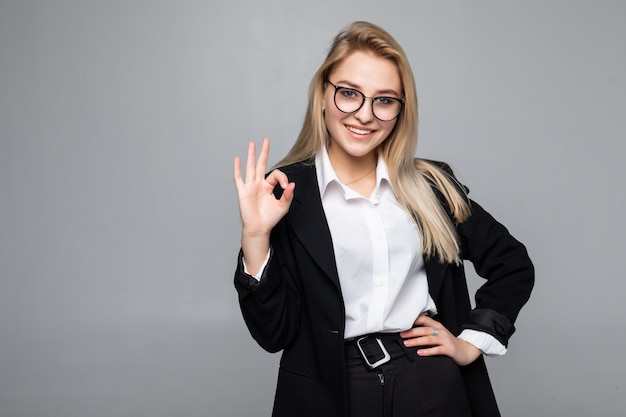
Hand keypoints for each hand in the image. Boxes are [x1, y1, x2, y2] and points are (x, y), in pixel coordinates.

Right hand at [233, 138, 294, 272]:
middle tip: (266, 140)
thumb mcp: (283, 206)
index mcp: (268, 186)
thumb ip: (288, 195)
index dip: (283, 178)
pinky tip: (237, 159)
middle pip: (261, 164)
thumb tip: (292, 184)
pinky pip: (239, 178)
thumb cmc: (270, 218)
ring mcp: (250, 186)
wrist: (259, 228)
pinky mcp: (243, 191)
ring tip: (252, 144)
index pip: (276, 175)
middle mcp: (258, 184)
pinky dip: (237, 169)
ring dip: (251, 155)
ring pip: (250, 167)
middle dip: (264, 152)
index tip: (286, 187)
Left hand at [399, 315, 480, 365]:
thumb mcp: (439, 334)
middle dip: (412, 332)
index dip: (414, 321)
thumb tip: (411, 332)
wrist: (466, 351)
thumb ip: (428, 332)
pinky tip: (420, 353)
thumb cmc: (449, 343)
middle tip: (402, 335)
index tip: (403, 324)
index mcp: (438, 326)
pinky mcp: (449, 349)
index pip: (424, 320)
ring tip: (407, 343)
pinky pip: (437, 350)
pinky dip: (427, 351)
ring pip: (429, 339)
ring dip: (417, 341)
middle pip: (424, 330)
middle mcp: (441, 332)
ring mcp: (445, 340)